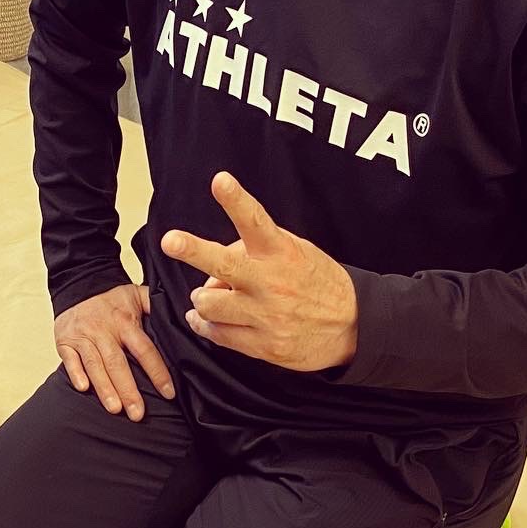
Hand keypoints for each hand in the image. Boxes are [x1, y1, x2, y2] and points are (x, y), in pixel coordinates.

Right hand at [54, 283, 174, 421]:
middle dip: (128, 390)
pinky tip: (83, 389)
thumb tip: (184, 316)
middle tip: (137, 414)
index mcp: (124, 321)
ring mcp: (83, 336)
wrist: (77, 286)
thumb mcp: (137, 294)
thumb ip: (156, 305)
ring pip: (94, 364)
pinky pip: (70, 359)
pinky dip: (75, 373)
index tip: (168, 393)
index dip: (157, 371)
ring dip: (104, 387)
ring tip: (115, 409)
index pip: (144, 349)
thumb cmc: (111, 299)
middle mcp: (103, 330)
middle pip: (117, 363)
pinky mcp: (65, 341)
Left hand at [161, 172, 357, 371]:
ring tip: (210, 295)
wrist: (355, 326)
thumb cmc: (315, 281)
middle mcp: (271, 283)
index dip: (236, 200)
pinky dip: (205, 324)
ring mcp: (267, 316)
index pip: (255, 221)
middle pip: (225, 265)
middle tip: (171, 241)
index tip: (221, 181)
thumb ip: (252, 246)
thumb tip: (213, 258)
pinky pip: (217, 334)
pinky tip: (205, 319)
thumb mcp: (293, 250)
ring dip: (202, 299)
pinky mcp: (264, 346)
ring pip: (209, 305)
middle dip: (194, 250)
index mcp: (280, 253)